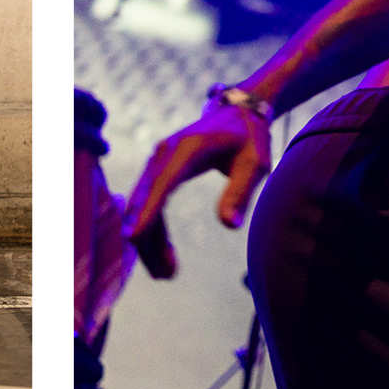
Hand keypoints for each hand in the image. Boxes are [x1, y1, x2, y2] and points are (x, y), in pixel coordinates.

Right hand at [125, 103, 271, 278]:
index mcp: (188, 148)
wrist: (235, 112)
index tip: (133, 238)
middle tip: (166, 276)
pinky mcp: (157, 171)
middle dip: (148, 239)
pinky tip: (163, 256)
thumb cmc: (248, 139)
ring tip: (166, 274)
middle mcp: (165, 153)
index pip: (163, 183)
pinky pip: (148, 203)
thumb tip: (229, 225)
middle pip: (146, 200)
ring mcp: (157, 161)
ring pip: (142, 206)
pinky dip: (152, 229)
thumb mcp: (255, 163)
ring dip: (149, 240)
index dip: (148, 212)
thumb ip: (241, 192)